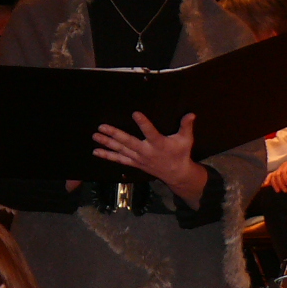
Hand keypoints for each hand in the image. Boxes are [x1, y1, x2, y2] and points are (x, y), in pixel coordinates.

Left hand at [93, 112, 207, 206]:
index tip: (135, 113)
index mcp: (159, 144)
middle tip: (101, 126)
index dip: (143, 123)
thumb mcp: (186, 140)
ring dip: (107, 143)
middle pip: (128, 142)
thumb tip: (191, 114)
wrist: (176, 174)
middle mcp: (146, 151)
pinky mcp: (134, 163)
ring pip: (120, 150)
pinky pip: (119, 160)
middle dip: (114, 134)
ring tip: (95, 136)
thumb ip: (186, 126)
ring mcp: (138, 158)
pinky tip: (95, 152)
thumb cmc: (180, 154)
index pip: (150, 132)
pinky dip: (107, 156)